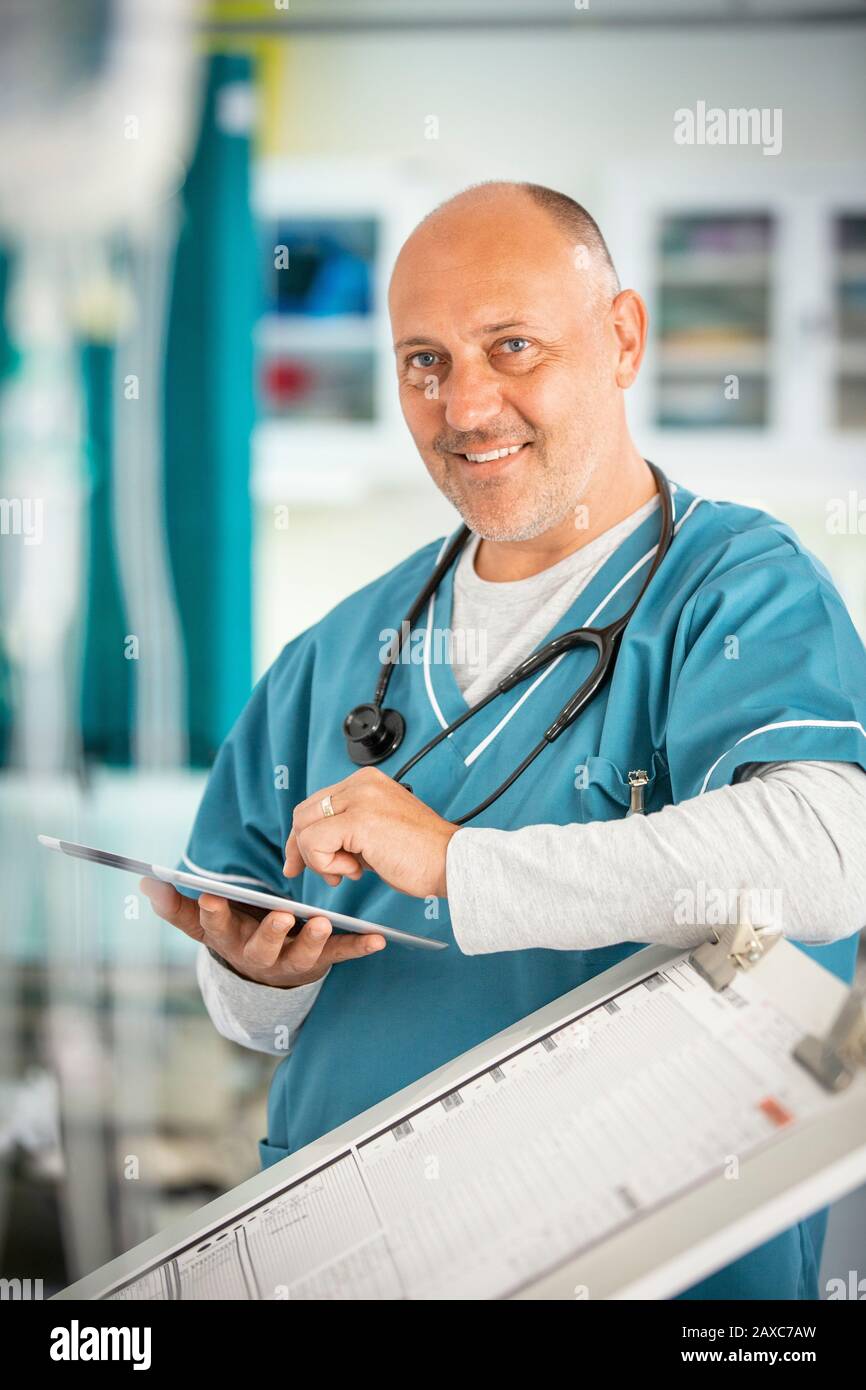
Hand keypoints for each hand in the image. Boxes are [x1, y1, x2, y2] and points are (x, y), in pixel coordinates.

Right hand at [140, 878, 384, 987]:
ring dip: (312, 940)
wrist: (265, 974)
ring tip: (321, 922)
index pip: (215, 928)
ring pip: (302, 955)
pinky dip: (359, 947)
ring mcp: (292, 961)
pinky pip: (341, 955)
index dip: (212, 915)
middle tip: (280, 915)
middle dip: (270, 933)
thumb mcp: (203, 924)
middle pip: (262, 948)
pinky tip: (378, 939)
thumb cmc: (235, 933)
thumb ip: (176, 906)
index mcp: (229, 941)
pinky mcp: (321, 961)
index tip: (210, 897)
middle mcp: (260, 955)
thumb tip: (148, 884)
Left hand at [284, 766, 457, 897]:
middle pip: (304, 813)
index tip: (301, 860)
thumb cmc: (421, 854)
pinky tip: (355, 870)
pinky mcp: (357, 820)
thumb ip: (347, 830)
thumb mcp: (376, 832)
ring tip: (351, 870)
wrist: (451, 862)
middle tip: (318, 873)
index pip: (316, 804)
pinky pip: (314, 842)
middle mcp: (361, 783)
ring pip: (305, 828)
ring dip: (320, 859)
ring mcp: (359, 798)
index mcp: (366, 782)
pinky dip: (326, 864)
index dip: (304, 836)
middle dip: (302, 849)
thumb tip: (313, 846)